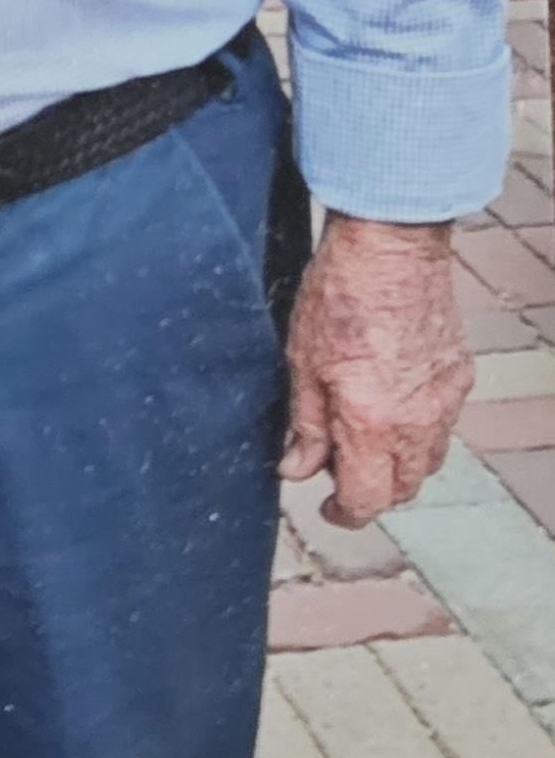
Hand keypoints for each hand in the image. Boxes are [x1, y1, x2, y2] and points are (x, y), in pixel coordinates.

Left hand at [279, 212, 471, 526]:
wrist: (392, 244)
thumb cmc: (339, 295)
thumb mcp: (302, 363)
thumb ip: (304, 425)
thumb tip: (297, 469)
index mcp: (372, 424)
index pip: (367, 500)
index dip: (343, 513)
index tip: (327, 508)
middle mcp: (417, 422)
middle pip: (403, 489)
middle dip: (371, 491)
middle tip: (338, 465)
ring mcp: (445, 400)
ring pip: (428, 461)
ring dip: (398, 464)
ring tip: (363, 433)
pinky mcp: (460, 376)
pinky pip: (444, 425)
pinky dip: (419, 430)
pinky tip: (391, 401)